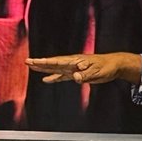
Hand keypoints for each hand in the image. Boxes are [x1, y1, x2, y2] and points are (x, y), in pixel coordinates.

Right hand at [25, 53, 141, 84]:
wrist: (114, 65)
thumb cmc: (106, 67)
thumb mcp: (97, 72)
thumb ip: (85, 74)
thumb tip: (75, 77)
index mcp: (75, 61)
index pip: (57, 62)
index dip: (45, 62)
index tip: (34, 61)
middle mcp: (72, 63)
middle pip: (52, 63)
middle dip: (40, 63)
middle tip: (27, 62)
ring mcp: (73, 68)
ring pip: (55, 68)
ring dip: (43, 68)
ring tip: (32, 67)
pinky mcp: (76, 73)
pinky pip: (62, 76)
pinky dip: (53, 77)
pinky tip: (46, 80)